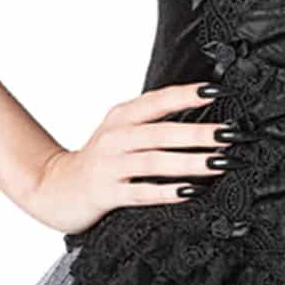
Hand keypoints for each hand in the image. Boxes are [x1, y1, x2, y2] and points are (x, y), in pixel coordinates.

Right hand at [21, 80, 234, 233]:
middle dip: (199, 133)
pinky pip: (140, 192)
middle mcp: (115, 136)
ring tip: (220, 162)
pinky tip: (190, 191)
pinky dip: (166, 192)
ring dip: (190, 162)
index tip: (218, 91)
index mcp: (122, 116)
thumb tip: (198, 111)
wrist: (54, 187)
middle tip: (231, 134)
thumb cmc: (99, 159)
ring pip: (154, 161)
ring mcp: (109, 165)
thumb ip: (151, 121)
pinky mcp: (105, 193)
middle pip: (161, 132)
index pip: (158, 100)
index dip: (187, 94)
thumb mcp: (120, 131)